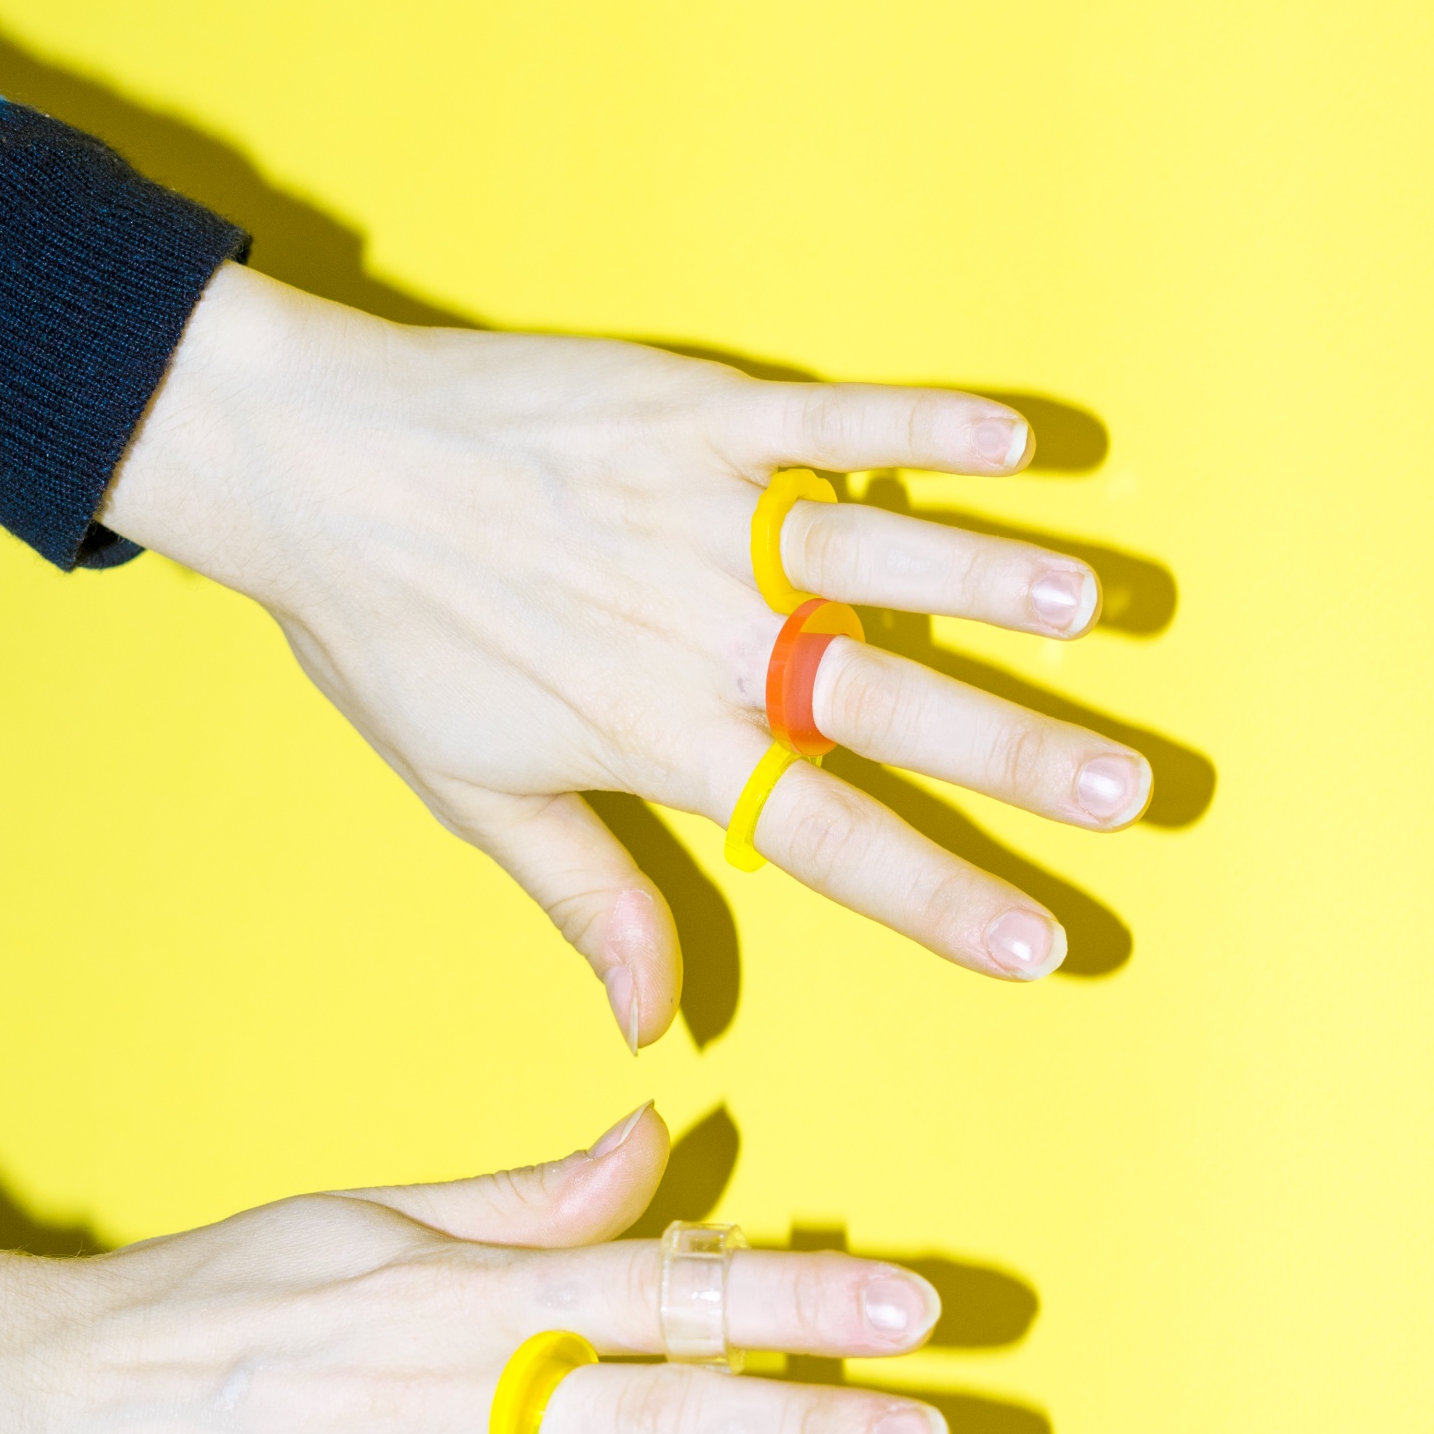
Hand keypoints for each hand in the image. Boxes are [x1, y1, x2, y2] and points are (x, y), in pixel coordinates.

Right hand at [0, 1106, 950, 1433]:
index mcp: (463, 1302)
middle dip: (796, 1428)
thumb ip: (528, 1201)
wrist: (45, 1403)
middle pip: (651, 1415)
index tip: (914, 1304)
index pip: (658, 1289)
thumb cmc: (216, 1299)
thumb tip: (660, 1139)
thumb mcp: (369, 1216)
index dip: (793, 1294)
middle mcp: (450, 1408)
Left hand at [102, 263, 1151, 1046]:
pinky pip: (825, 417)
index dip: (934, 895)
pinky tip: (1015, 443)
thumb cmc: (386, 640)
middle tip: (1129, 795)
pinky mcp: (690, 409)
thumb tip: (654, 1024)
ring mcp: (700, 509)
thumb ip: (590, 898)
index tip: (1034, 944)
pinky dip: (916, 425)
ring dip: (989, 579)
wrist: (304, 466)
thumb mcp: (477, 793)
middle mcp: (696, 629)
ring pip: (871, 553)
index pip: (823, 836)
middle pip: (881, 702)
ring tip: (1096, 611)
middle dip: (1013, 754)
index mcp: (654, 734)